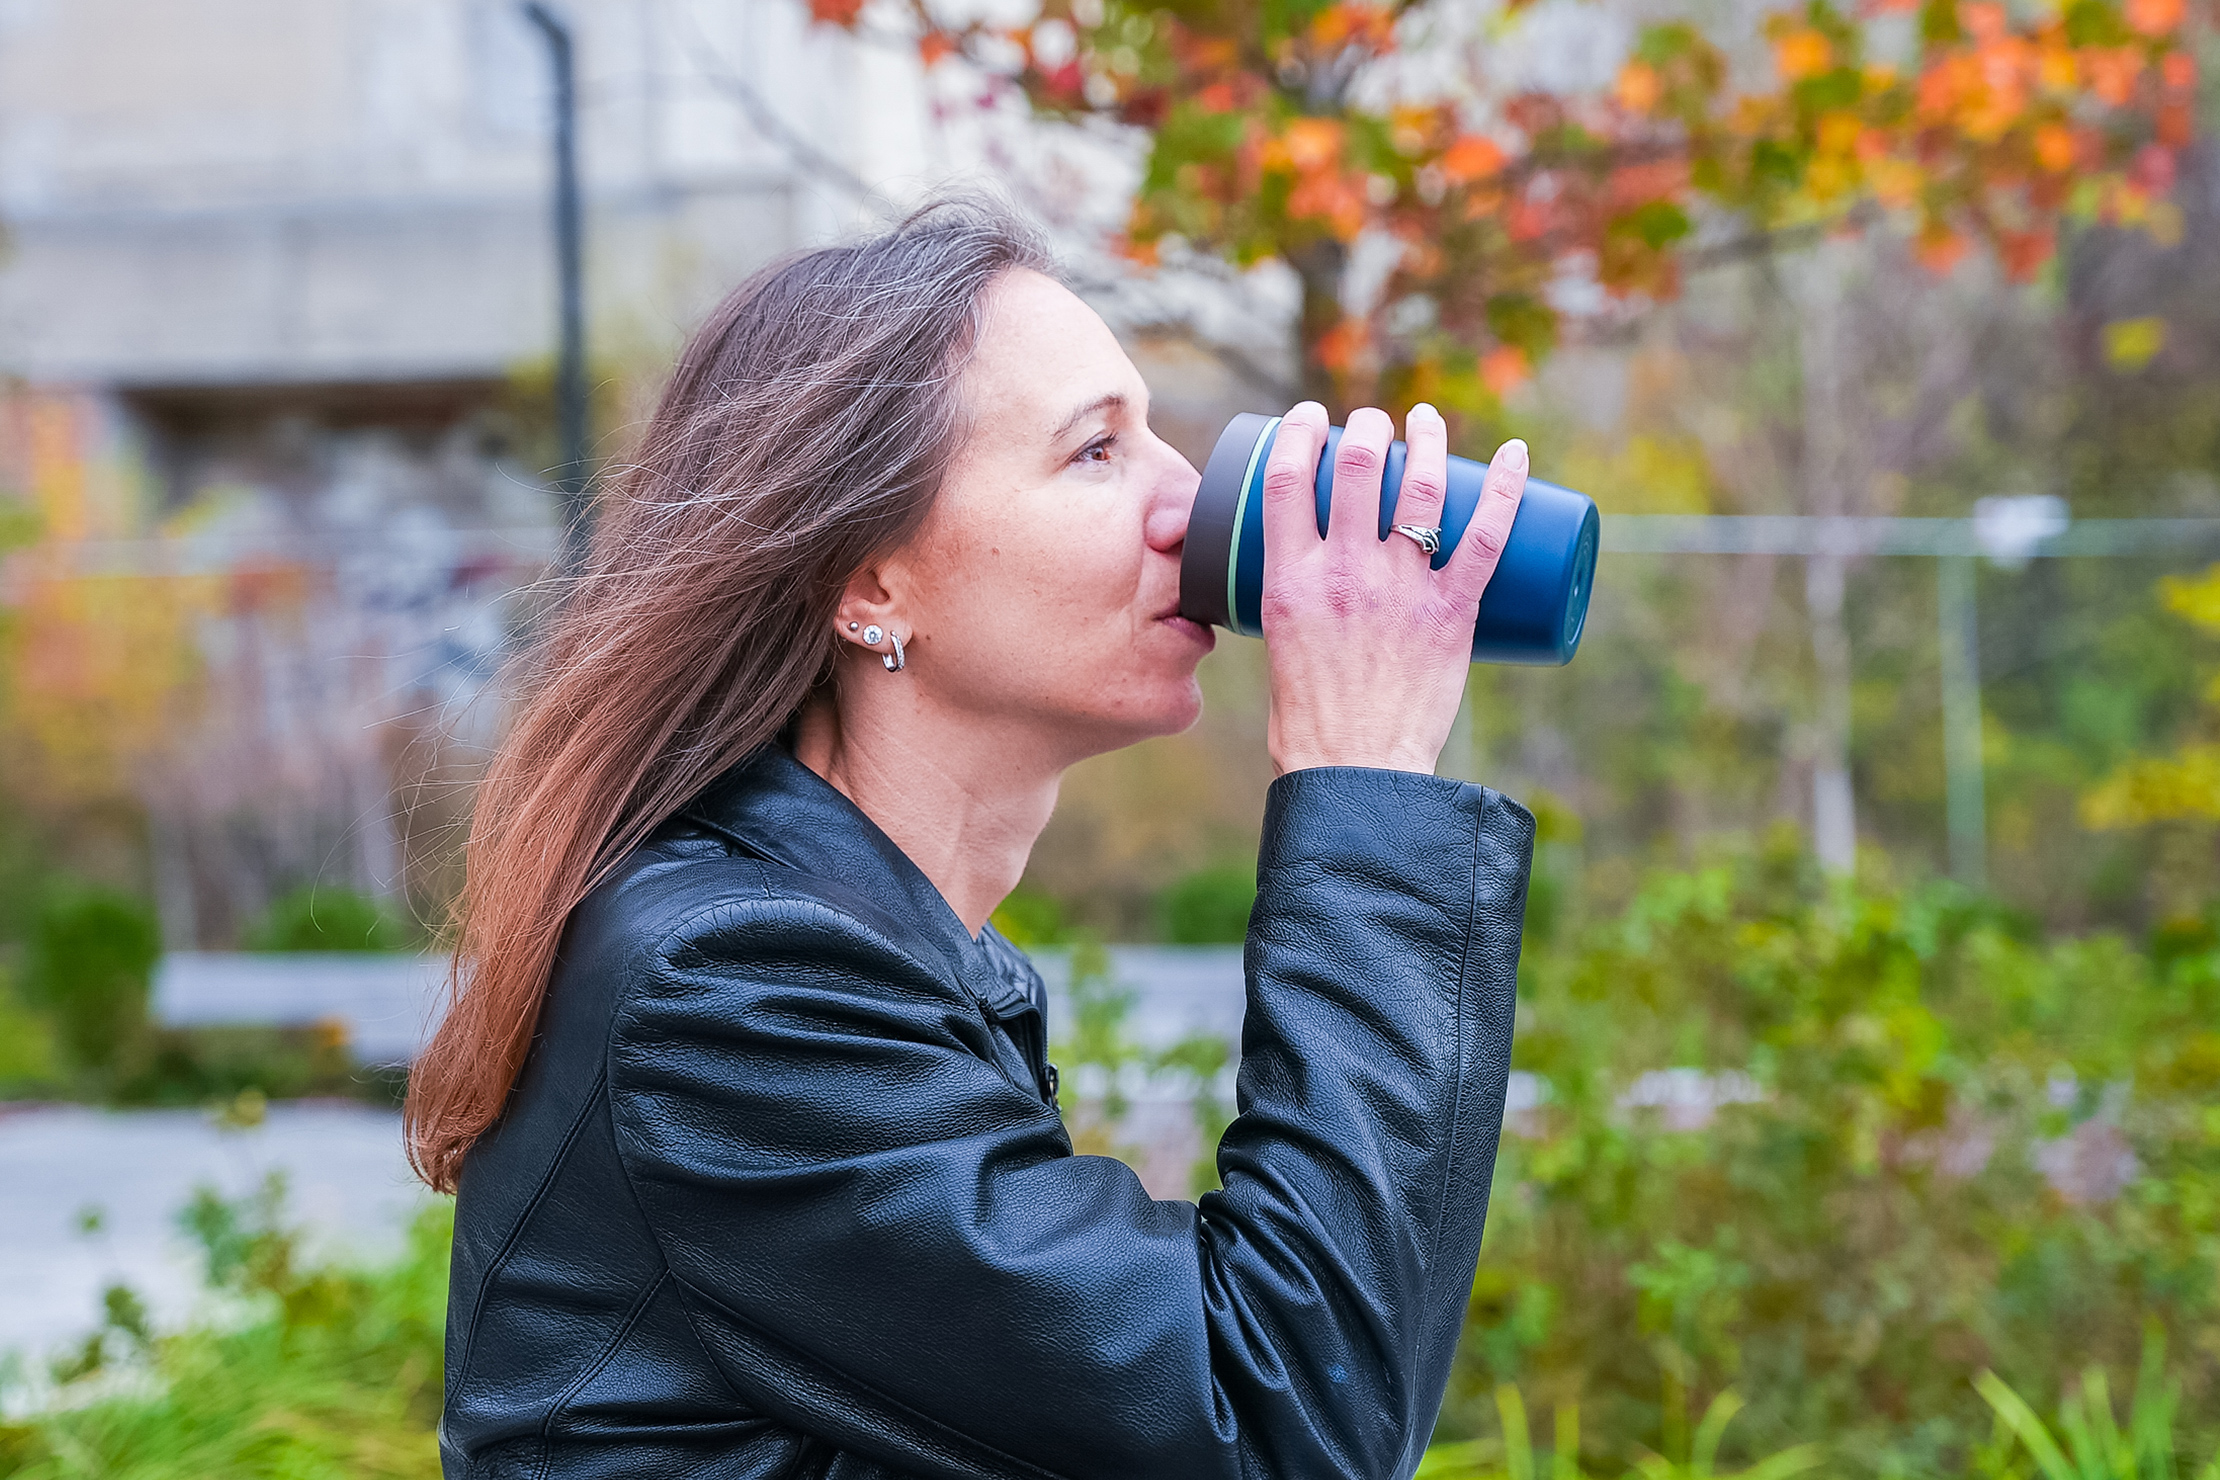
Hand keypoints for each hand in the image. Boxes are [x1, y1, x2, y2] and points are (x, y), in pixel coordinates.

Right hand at [1261, 401, 1526, 776]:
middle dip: (1366, 427)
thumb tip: (1315, 582)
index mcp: (1288, 580)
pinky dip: (1507, 489)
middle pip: (1354, 467)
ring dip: (1426, 440)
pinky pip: (1487, 537)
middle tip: (1374, 423)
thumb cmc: (1310, 723)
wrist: (1356, 773)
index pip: (1286, 479)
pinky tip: (1516, 454)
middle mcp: (1342, 573)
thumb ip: (1291, 606)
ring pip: (1419, 488)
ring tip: (1426, 421)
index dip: (1298, 433)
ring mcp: (1400, 590)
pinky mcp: (1452, 614)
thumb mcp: (1276, 648)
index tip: (1310, 417)